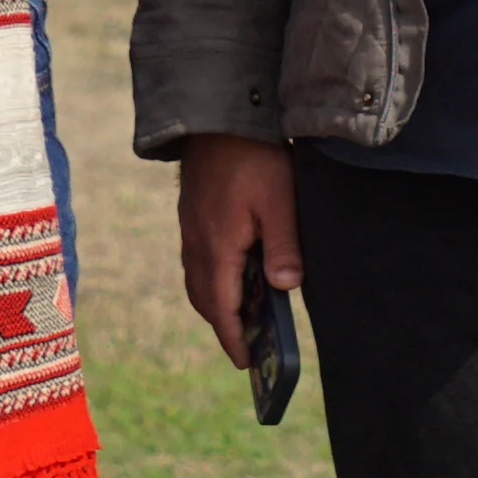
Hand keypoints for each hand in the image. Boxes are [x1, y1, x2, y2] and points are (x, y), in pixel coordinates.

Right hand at [177, 134, 302, 369]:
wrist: (217, 115)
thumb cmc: (254, 156)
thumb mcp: (280, 201)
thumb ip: (282, 246)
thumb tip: (286, 289)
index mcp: (217, 247)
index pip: (221, 307)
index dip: (234, 337)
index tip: (246, 362)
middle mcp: (197, 244)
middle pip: (206, 300)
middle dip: (226, 325)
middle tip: (249, 346)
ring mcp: (191, 229)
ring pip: (199, 281)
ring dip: (219, 303)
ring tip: (246, 314)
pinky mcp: (192, 215)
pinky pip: (199, 261)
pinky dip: (215, 279)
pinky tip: (237, 272)